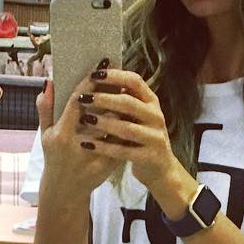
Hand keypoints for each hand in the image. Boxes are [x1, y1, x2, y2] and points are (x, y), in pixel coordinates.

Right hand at [36, 76, 121, 202]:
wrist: (66, 191)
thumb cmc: (54, 158)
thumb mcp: (45, 135)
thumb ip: (45, 109)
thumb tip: (47, 82)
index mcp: (62, 134)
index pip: (78, 102)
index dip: (89, 84)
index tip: (99, 67)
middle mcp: (79, 145)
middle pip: (101, 112)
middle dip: (111, 92)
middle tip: (120, 74)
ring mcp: (96, 156)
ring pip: (114, 126)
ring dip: (122, 107)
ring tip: (128, 90)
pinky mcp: (109, 164)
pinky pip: (121, 140)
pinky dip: (126, 125)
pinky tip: (131, 113)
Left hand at [77, 67, 181, 190]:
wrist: (160, 168)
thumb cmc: (142, 137)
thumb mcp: (138, 115)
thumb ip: (124, 99)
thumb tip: (98, 76)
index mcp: (151, 102)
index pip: (134, 81)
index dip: (114, 76)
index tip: (94, 74)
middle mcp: (156, 117)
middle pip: (129, 103)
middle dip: (104, 99)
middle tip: (83, 98)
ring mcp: (155, 138)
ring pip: (127, 128)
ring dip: (104, 123)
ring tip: (85, 120)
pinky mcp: (150, 157)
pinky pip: (124, 151)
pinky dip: (104, 147)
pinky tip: (88, 145)